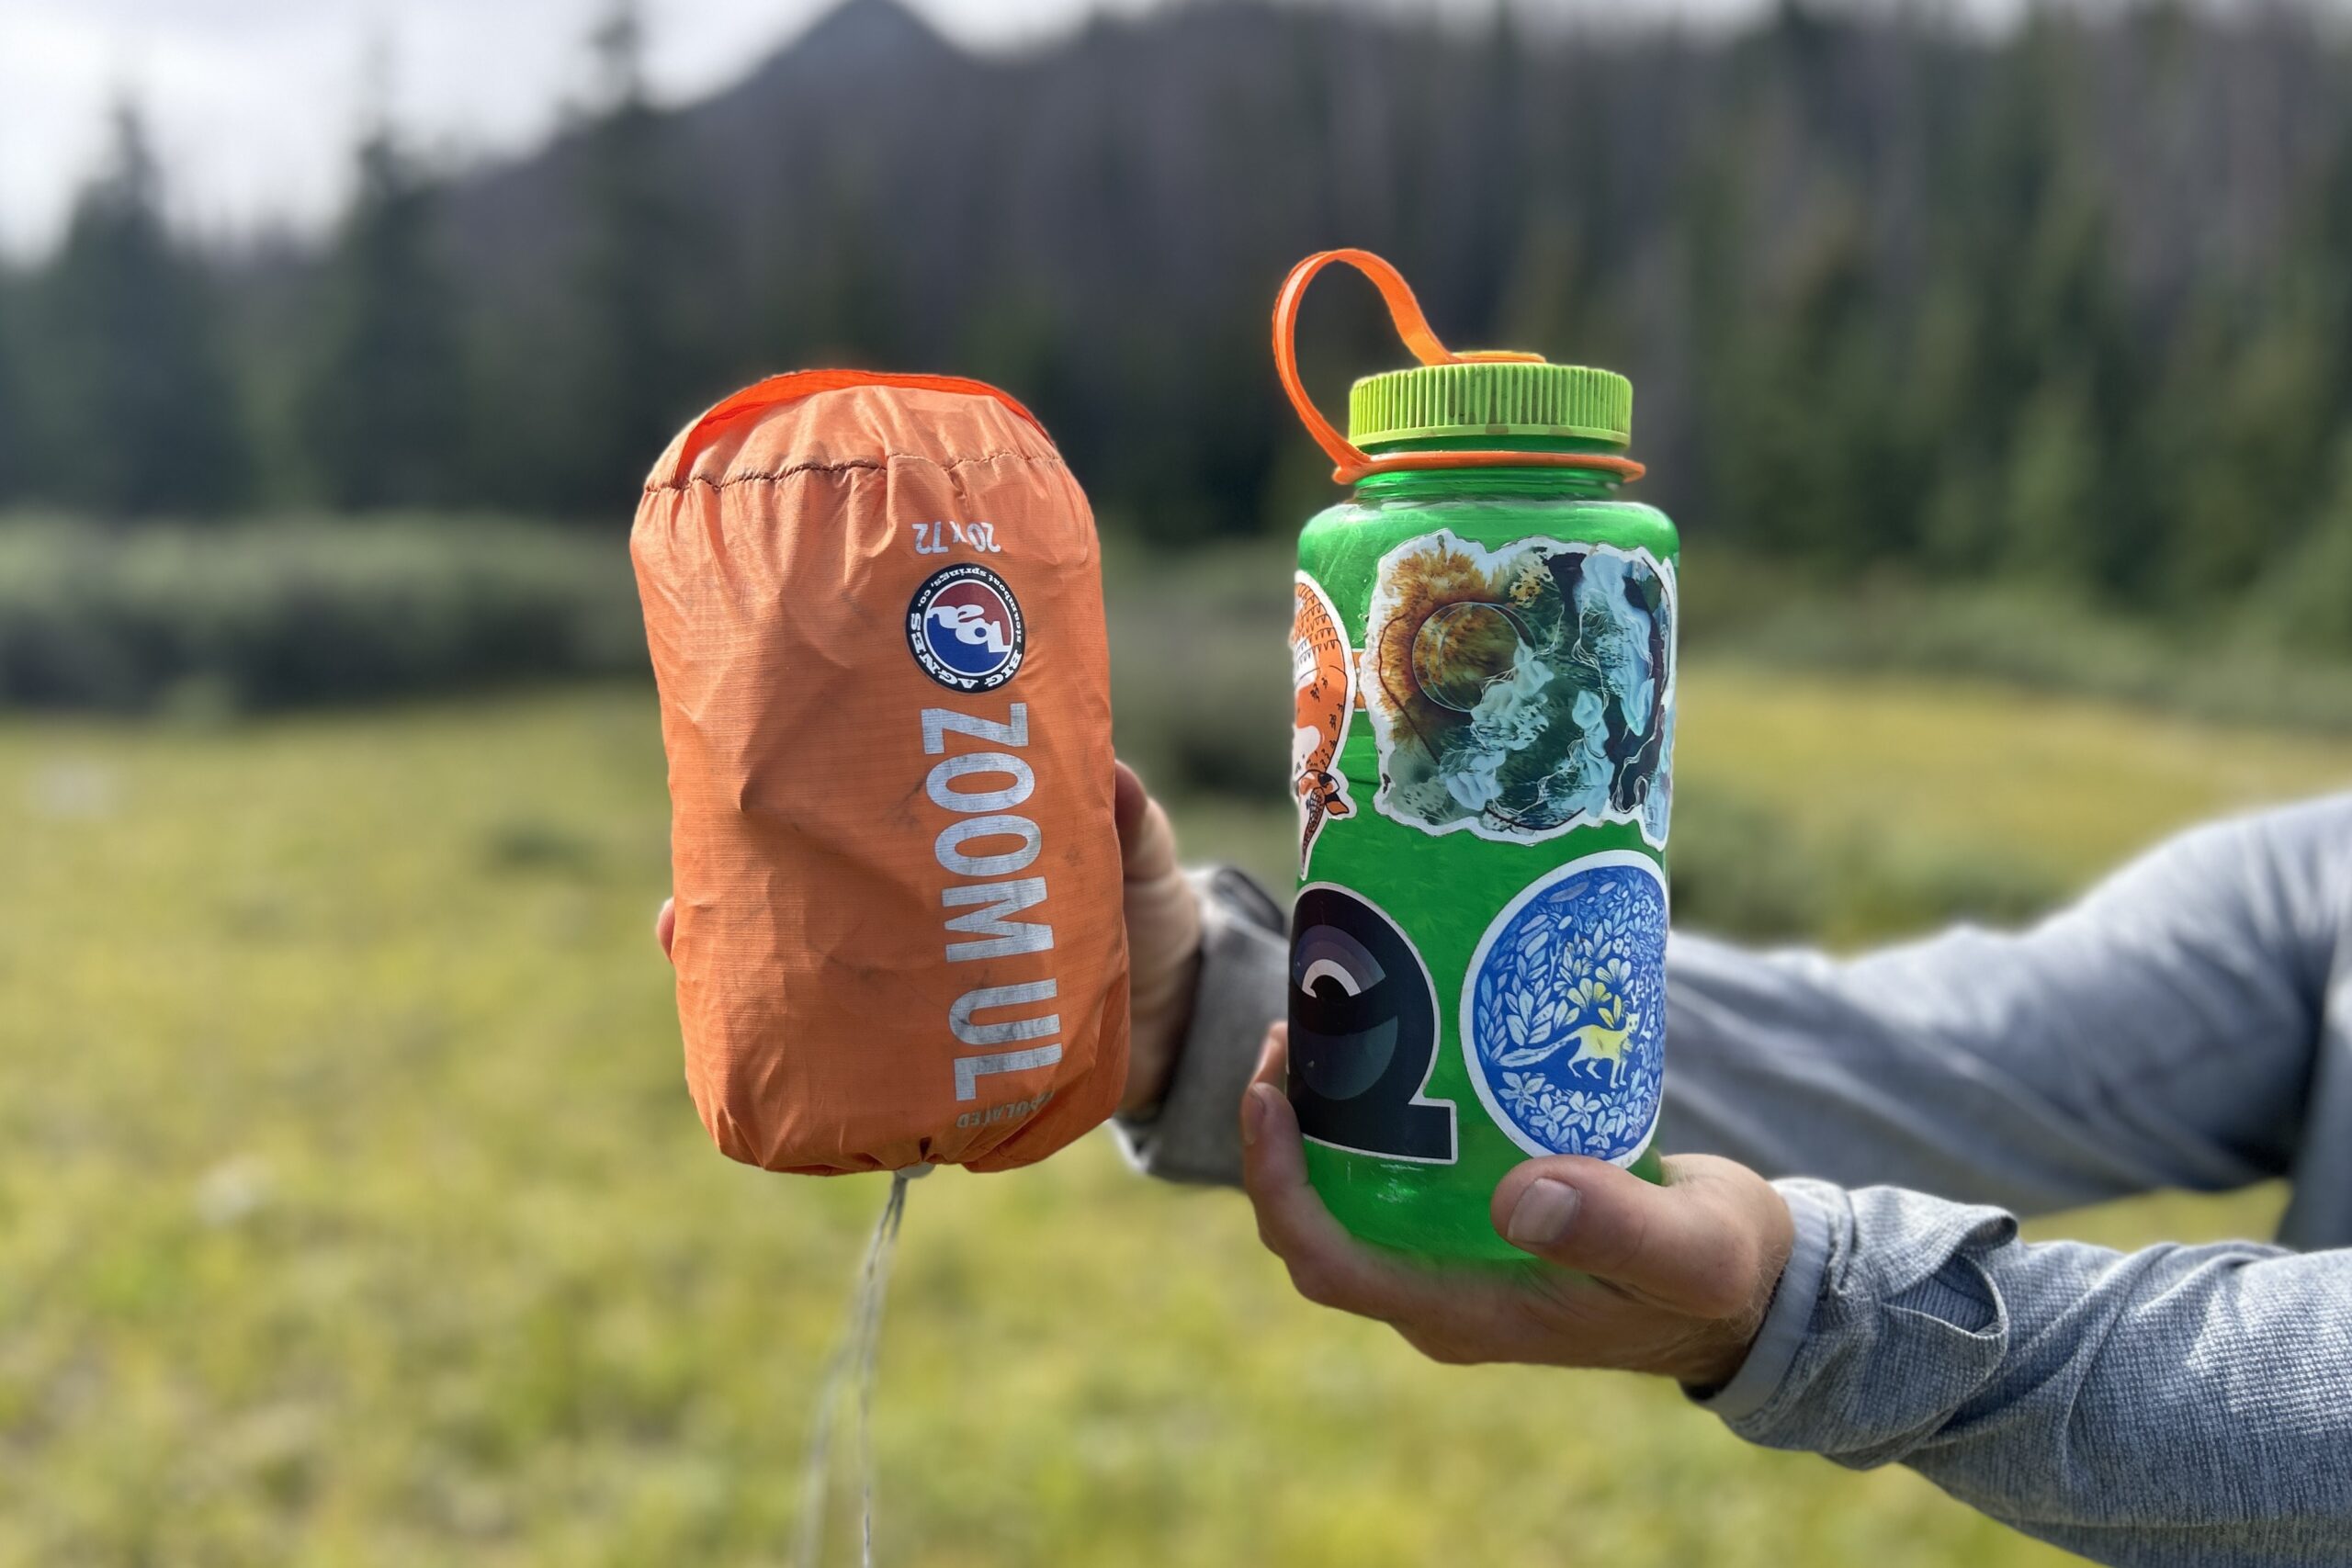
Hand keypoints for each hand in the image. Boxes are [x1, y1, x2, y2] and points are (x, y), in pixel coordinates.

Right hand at [651, 758, 1202, 1118]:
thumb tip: (1112, 780)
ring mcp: (922, 992)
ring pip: (809, 979)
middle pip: (803, 902)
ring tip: (686, 945)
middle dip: (733, 895)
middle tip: (680, 900)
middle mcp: (918, 922)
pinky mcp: (941, 1060)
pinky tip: (764, 1068)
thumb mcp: (1141, 858)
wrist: (1187, 1017)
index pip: (853, 826)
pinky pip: (863, 1066)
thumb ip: (1130, 824)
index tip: (730, 789)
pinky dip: (811, 1066)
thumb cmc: (1155, 916)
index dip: (785, 814)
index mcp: (950, 860)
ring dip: (746, 971)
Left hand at [1240, 1024, 1794, 1389]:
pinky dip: (1370, 1111)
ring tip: (1323, 1021)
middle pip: (1316, 1222)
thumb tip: (1518, 1199)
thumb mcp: (1688, 1251)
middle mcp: (1438, 1291)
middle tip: (1292, 1032)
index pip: (1329, 1263)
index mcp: (1465, 1314)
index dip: (1279, 1187)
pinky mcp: (1474, 1220)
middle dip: (1282, 1136)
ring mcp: (1451, 1259)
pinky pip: (1392, 1172)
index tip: (1268, 1097)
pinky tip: (1388, 1039)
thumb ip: (1617, 1231)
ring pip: (1346, 1193)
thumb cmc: (1723, 1273)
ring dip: (1318, 1117)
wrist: (1753, 1286)